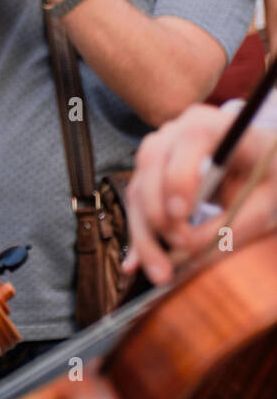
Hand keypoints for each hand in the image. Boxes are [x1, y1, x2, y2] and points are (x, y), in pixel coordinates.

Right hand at [123, 103, 276, 284]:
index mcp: (214, 125)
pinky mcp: (150, 175)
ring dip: (144, 234)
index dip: (179, 176)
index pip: (188, 141)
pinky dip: (138, 235)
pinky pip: (136, 204)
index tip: (181, 214)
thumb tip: (185, 251)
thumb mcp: (263, 204)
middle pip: (151, 165)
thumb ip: (230, 225)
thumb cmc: (269, 178)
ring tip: (160, 272)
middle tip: (178, 247)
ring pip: (137, 189)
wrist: (263, 166)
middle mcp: (176, 132)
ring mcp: (158, 151)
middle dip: (157, 212)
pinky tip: (136, 264)